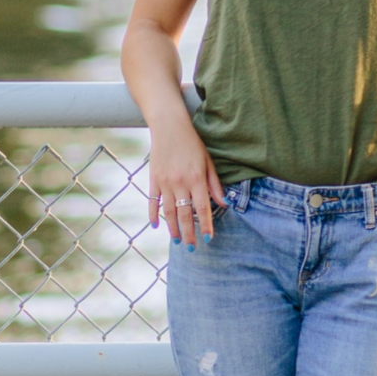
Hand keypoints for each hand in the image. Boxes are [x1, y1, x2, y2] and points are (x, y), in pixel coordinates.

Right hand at [148, 118, 224, 242]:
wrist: (169, 127)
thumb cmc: (192, 144)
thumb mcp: (208, 162)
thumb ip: (214, 185)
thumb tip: (224, 204)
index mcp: (196, 179)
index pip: (203, 208)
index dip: (206, 224)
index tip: (209, 238)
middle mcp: (180, 183)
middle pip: (185, 214)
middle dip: (190, 233)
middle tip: (192, 248)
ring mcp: (165, 182)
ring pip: (169, 212)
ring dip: (173, 228)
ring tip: (178, 241)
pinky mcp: (153, 179)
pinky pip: (152, 201)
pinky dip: (153, 215)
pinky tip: (156, 226)